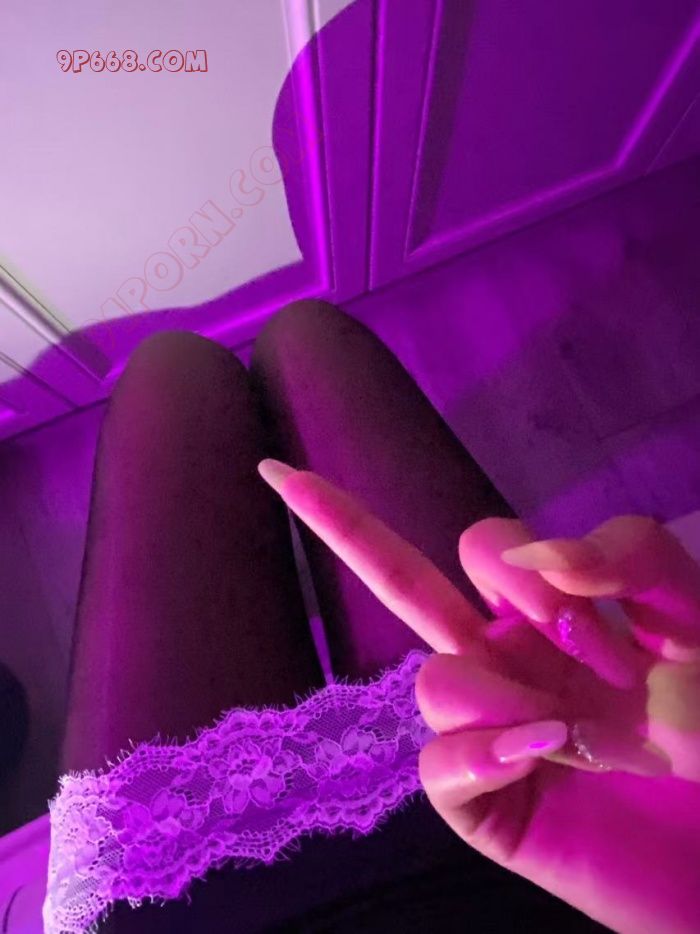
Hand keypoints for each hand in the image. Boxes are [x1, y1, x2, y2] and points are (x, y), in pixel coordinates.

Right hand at [258, 460, 699, 932]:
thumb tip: (542, 565)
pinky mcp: (487, 803)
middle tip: (352, 514)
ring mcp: (494, 729)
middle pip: (408, 579)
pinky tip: (535, 753)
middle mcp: (512, 660)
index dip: (556, 559)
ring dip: (488, 685)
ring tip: (566, 727)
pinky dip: (478, 753)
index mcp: (559, 614)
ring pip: (432, 678)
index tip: (617, 609)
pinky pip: (437, 766)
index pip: (499, 545)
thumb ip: (639, 566)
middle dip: (344, 527)